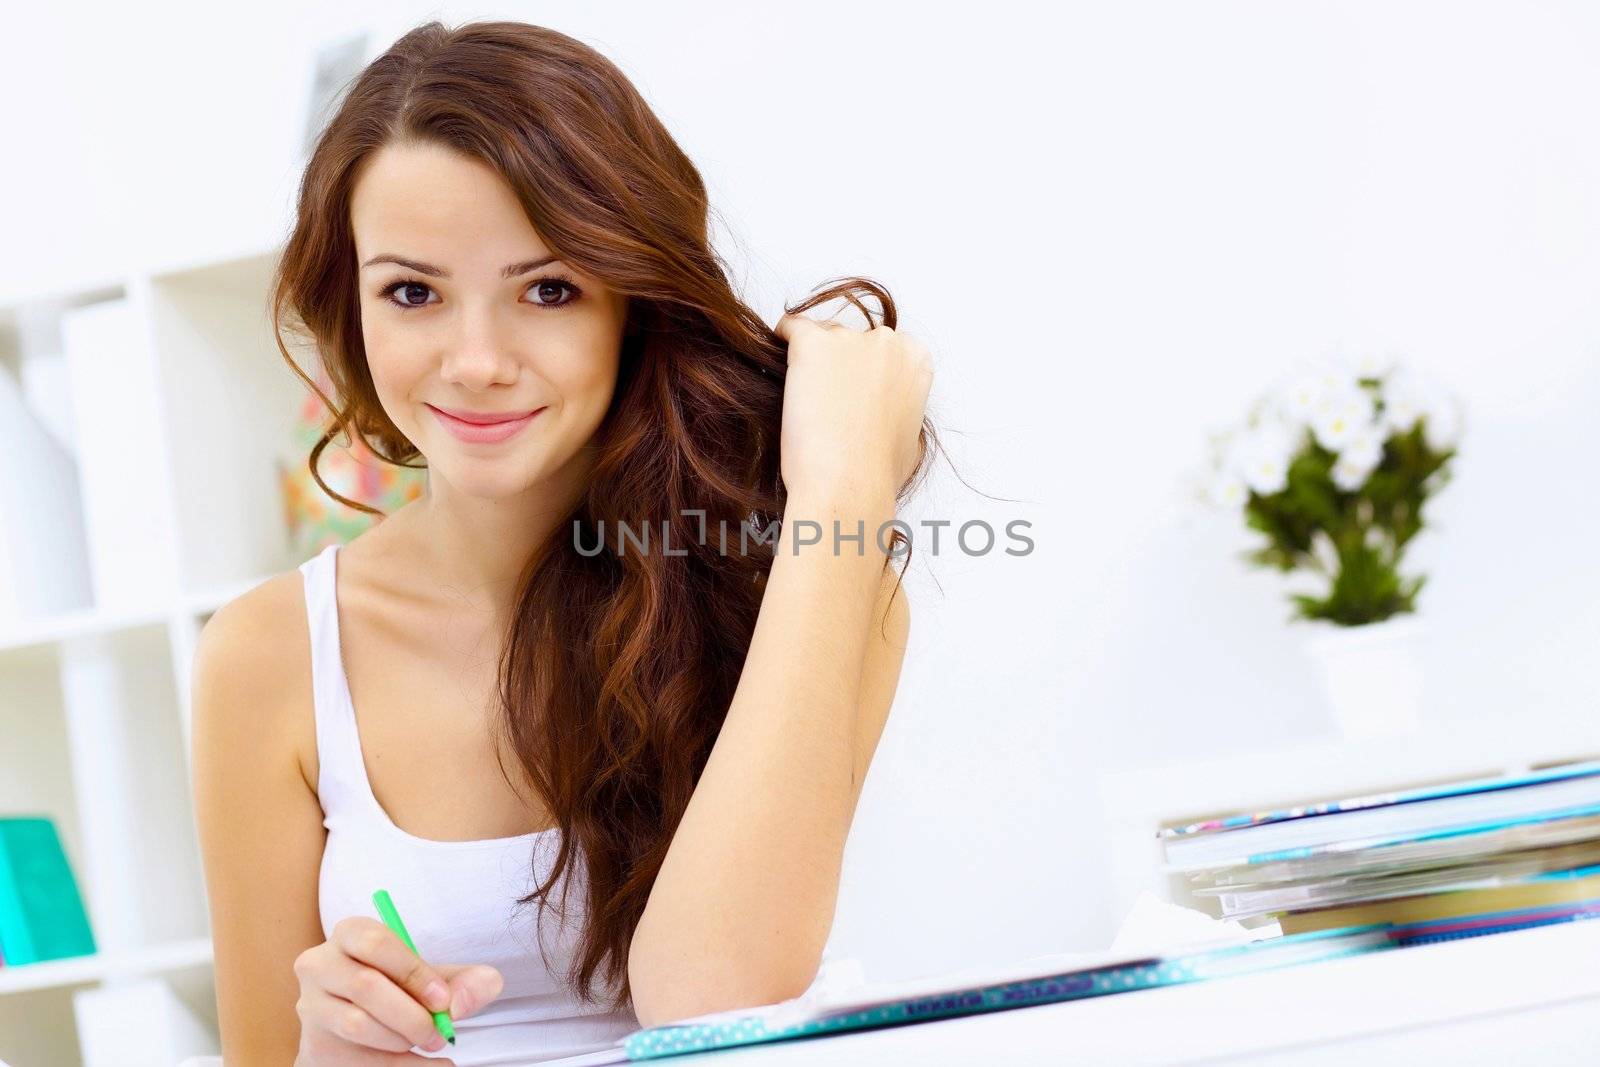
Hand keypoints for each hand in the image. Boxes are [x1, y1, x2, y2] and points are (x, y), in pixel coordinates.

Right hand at [292, 916, 503, 1064]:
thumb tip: (459, 1003)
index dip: (413, 972)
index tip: (442, 1000)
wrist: (374, 1023)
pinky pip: (356, 1058)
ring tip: (429, 1042)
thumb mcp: (439, 978)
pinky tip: (424, 1065)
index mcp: (351, 933)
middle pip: (365, 986)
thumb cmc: (407, 989)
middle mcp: (320, 965)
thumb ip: (466, 982)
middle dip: (411, 1014)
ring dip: (402, 1040)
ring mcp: (311, 1006)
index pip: (376, 943)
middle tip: (440, 1032)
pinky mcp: (315, 1044)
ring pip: (357, 1024)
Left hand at [772, 313, 932, 504]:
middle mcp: (888, 341)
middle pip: (852, 338)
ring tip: (803, 401)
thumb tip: (888, 412)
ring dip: (812, 361)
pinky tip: (778, 363)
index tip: (850, 393)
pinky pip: (791, 328)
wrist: (847, 484)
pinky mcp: (812, 344)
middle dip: (838, 364)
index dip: (863, 372)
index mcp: (916, 360)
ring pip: (822, 335)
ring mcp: (850, 339)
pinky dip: (783, 341)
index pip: (883, 349)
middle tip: (824, 402)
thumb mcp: (910, 439)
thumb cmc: (876, 473)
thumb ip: (900, 410)